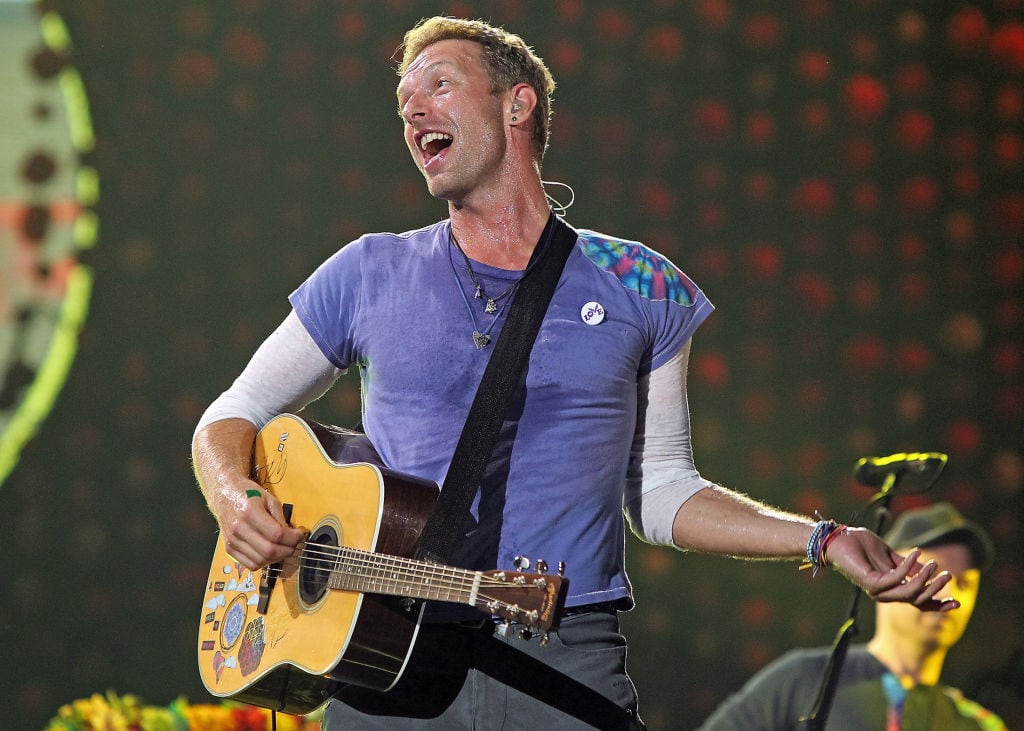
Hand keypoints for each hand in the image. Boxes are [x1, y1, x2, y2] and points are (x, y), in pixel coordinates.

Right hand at [215, 478, 306, 569]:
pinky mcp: (229, 548)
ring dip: (277, 558)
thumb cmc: (247, 494)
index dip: (293, 538)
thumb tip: (292, 535)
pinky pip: (250, 564)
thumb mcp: (269, 499)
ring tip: (283, 549)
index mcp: (250, 511)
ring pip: (260, 561)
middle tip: (294, 545)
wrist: (224, 495)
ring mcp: (232, 540)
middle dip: (287, 551)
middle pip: (269, 550)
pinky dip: (264, 563)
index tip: (299, 536)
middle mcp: (238, 528)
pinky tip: (270, 553)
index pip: (276, 534)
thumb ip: (280, 518)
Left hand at [825, 527, 959, 611]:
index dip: (937, 604)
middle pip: (918, 600)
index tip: (957, 603)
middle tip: (948, 574)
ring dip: (925, 578)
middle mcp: (886, 593)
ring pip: (910, 592)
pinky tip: (915, 553)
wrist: (838, 539)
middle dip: (935, 589)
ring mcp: (878, 590)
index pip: (918, 602)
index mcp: (892, 588)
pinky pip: (897, 578)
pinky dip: (909, 566)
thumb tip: (928, 570)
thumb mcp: (890, 556)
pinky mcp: (871, 583)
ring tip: (934, 564)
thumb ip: (907, 565)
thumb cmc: (861, 545)